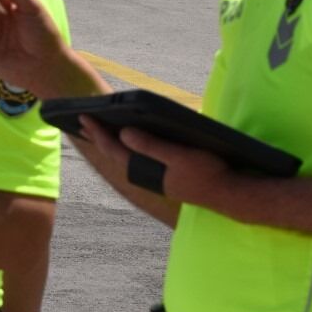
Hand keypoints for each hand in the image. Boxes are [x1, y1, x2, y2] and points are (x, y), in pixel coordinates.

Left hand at [88, 123, 231, 205]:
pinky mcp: (163, 176)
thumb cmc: (207, 172)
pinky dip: (127, 147)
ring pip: (124, 157)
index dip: (97, 132)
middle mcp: (144, 175)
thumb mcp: (179, 156)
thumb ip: (151, 145)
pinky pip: (137, 159)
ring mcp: (153, 176)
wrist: (229, 195)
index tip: (83, 116)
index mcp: (144, 170)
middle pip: (114, 153)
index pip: (113, 149)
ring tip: (98, 128)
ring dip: (110, 142)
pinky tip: (127, 140)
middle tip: (82, 120)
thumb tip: (123, 133)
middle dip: (97, 136)